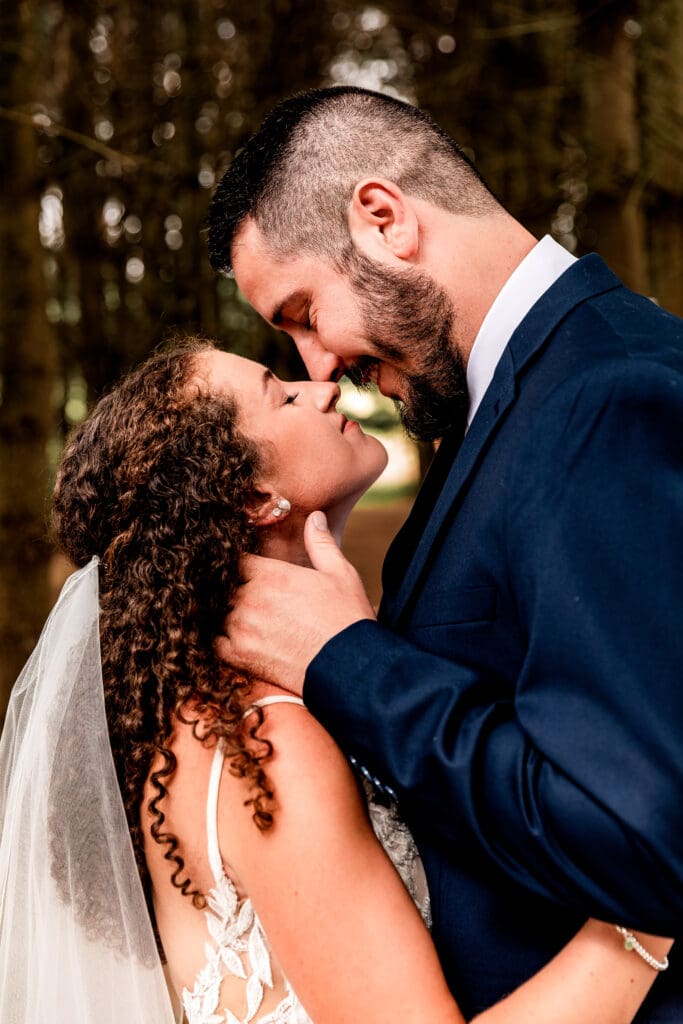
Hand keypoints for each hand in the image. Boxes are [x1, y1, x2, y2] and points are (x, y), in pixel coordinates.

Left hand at [215, 511, 375, 693]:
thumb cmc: (348, 618)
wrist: (350, 668)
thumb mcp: (340, 574)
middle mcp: (251, 599)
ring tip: (239, 615)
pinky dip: (220, 639)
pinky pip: (214, 643)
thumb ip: (320, 543)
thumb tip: (314, 516)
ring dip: (223, 613)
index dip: (237, 563)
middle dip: (229, 587)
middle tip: (239, 592)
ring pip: (214, 613)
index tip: (243, 568)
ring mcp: (243, 629)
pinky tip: (234, 638)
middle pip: (221, 586)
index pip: (234, 559)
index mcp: (271, 574)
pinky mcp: (241, 656)